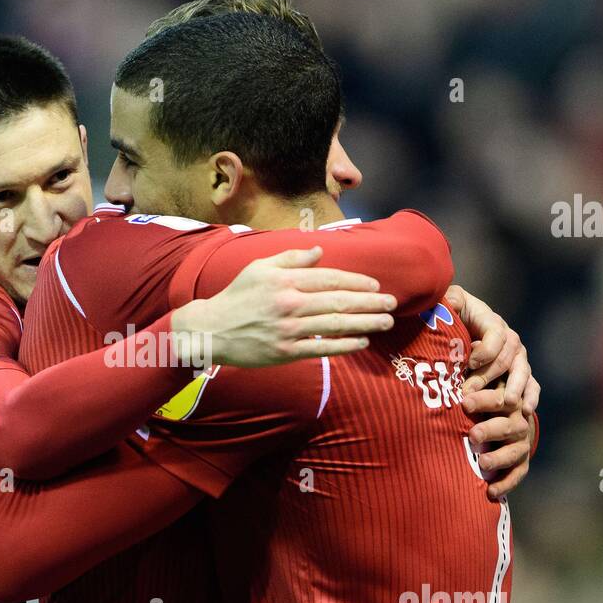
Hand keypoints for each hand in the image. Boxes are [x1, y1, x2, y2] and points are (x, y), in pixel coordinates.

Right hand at [170, 246, 396, 367]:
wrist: (211, 330)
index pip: (329, 279)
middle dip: (370, 302)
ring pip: (335, 325)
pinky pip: (322, 347)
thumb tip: (318, 251)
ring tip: (385, 322)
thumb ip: (290, 259)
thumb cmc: (237, 296)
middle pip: (339, 301)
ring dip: (365, 323)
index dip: (356, 282)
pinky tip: (361, 341)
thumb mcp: (259, 268)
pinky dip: (344, 345)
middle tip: (391, 303)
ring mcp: (289, 329)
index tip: (375, 285)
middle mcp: (289, 303)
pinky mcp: (285, 351)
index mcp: (285, 280)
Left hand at [444, 284, 539, 415]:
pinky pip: (532, 384)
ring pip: (522, 371)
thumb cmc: (454, 318)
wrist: (463, 330)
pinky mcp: (521, 372)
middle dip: (488, 375)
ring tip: (509, 402)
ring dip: (516, 387)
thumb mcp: (452, 306)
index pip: (495, 335)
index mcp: (493, 322)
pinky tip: (526, 410)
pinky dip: (531, 396)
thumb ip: (451, 301)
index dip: (484, 350)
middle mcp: (509, 338)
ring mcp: (518, 356)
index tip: (468, 363)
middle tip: (469, 392)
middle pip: (506, 357)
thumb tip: (450, 301)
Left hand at [462, 379, 535, 498]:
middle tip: (473, 435)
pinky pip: (516, 474)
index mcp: (509, 401)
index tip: (464, 402)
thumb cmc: (483, 402)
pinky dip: (505, 483)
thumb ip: (469, 386)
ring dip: (498, 458)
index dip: (482, 400)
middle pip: (508, 426)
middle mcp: (518, 422)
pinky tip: (491, 491)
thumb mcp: (478, 390)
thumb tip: (450, 384)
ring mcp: (521, 444)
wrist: (507, 419)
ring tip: (483, 464)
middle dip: (490, 430)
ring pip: (514, 452)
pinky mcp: (521, 462)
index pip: (498, 399)